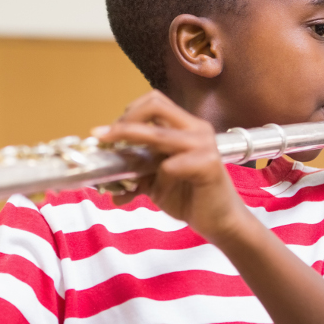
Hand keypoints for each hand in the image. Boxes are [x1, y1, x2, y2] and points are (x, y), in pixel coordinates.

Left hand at [93, 90, 248, 243]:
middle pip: (154, 105)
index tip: (108, 134)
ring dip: (132, 145)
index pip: (153, 102)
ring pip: (157, 134)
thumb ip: (136, 170)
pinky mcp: (207, 164)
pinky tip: (157, 194)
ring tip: (117, 164)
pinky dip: (156, 180)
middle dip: (124, 122)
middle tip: (105, 139)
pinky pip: (169, 166)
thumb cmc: (190, 198)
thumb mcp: (156, 181)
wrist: (220, 222)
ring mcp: (203, 144)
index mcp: (186, 127)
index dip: (127, 113)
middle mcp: (196, 129)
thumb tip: (103, 176)